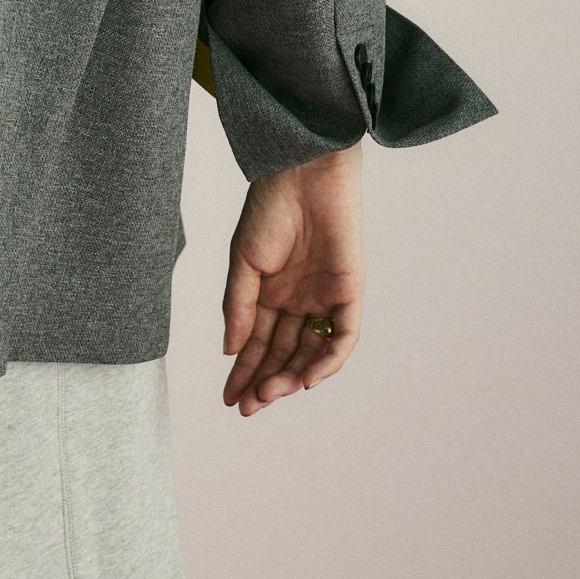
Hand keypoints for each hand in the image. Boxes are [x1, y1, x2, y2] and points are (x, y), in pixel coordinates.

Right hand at [222, 143, 363, 415]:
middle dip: (266, 382)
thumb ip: (237, 306)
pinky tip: (306, 377)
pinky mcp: (350, 292)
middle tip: (250, 405)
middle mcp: (296, 301)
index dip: (243, 372)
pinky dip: (327, 360)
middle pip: (283, 353)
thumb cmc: (268, 208)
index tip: (229, 399)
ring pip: (311, 352)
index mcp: (268, 292)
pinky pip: (342, 337)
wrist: (303, 173)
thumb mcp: (243, 261)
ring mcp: (323, 299)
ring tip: (271, 394)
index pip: (256, 343)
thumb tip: (230, 351)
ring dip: (292, 377)